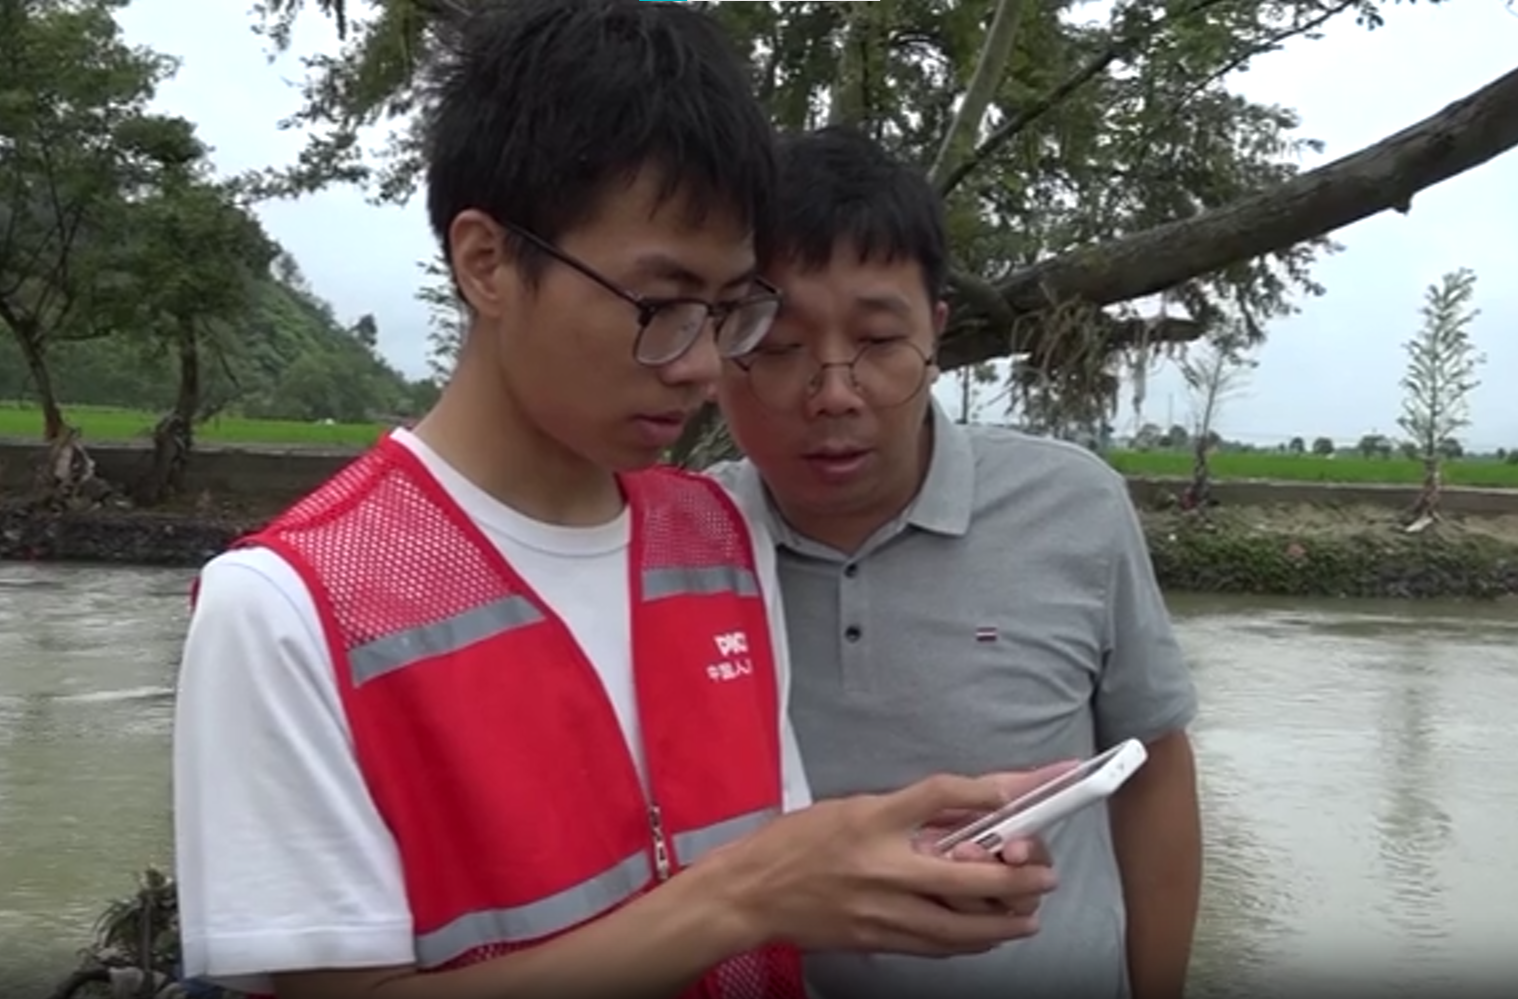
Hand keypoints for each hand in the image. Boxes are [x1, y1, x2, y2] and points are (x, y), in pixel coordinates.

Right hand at [701, 774, 1059, 957]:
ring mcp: (883, 911)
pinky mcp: (878, 940)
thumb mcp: (848, 809)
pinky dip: (970, 941)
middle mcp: (883, 867)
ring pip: (962, 925)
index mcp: (872, 820)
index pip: (939, 794)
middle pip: (968, 874)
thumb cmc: (793, 845)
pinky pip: (937, 945)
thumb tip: (961, 812)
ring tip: (1030, 915)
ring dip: (1005, 921)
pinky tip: (987, 935)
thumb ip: (903, 812)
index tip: (1017, 791)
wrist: (750, 894)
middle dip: (1017, 877)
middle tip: (1045, 874)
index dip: (985, 790)